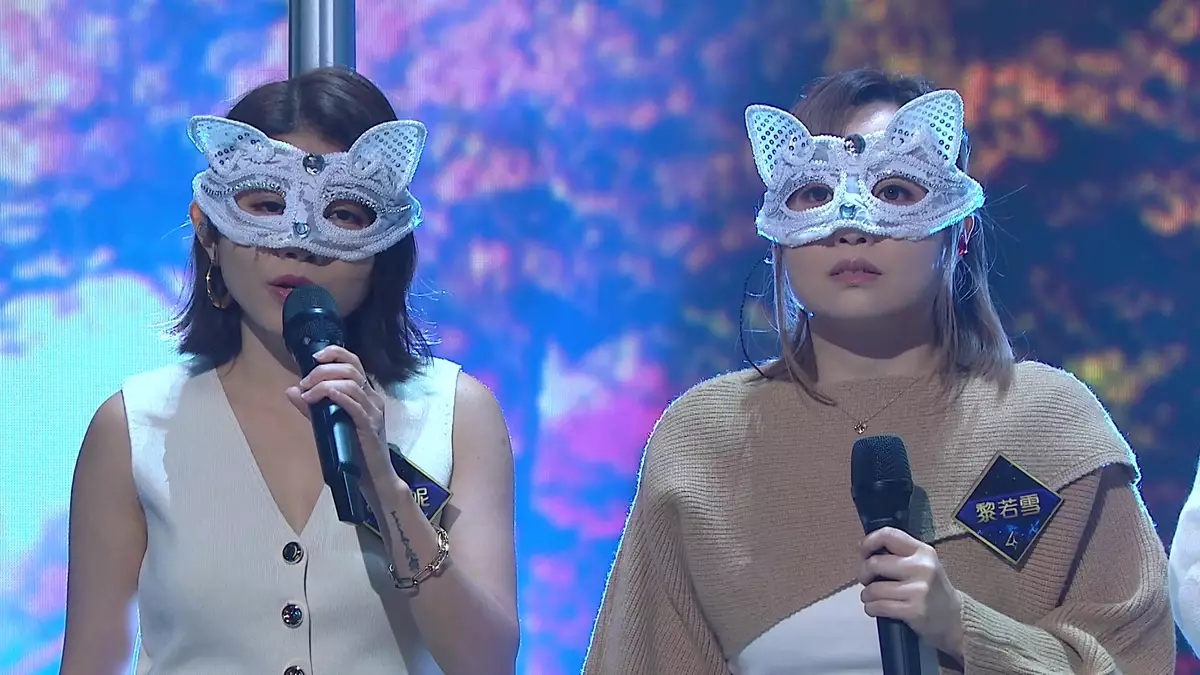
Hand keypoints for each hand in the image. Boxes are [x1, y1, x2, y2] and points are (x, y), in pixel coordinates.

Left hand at [285, 346, 397, 489]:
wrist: (373, 477)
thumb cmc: (353, 451)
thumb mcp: (329, 424)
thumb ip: (312, 408)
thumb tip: (291, 390)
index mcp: (366, 394)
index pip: (354, 362)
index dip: (335, 353)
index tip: (314, 358)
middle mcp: (373, 398)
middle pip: (351, 368)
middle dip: (323, 370)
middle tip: (305, 383)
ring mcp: (373, 411)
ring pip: (352, 383)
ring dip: (325, 383)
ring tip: (309, 393)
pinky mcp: (370, 425)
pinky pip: (355, 404)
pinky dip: (337, 395)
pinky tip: (323, 396)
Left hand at [857, 527, 964, 658]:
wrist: (952, 619)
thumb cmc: (930, 588)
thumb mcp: (921, 563)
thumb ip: (898, 554)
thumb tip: (862, 548)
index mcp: (923, 551)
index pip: (888, 535)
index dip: (869, 542)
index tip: (863, 552)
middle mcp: (922, 567)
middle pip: (874, 563)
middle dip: (863, 574)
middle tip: (866, 580)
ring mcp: (918, 589)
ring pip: (873, 589)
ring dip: (867, 595)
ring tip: (872, 597)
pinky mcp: (914, 610)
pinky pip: (879, 606)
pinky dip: (871, 608)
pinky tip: (875, 608)